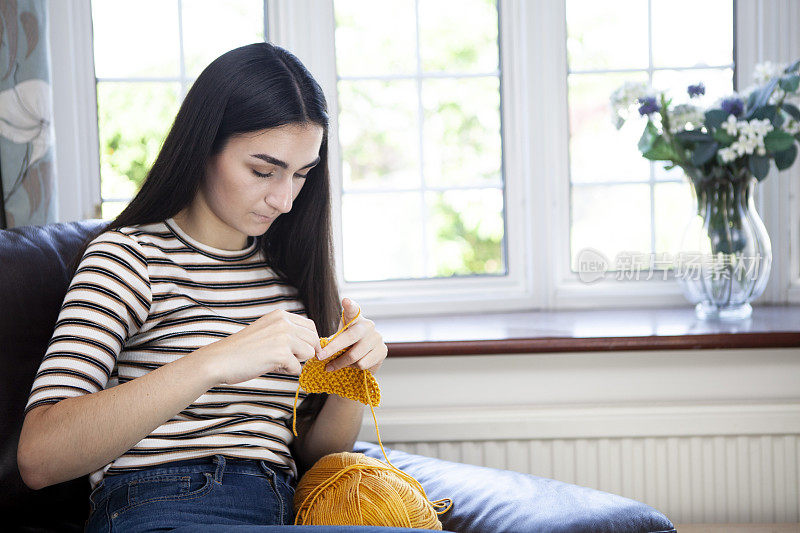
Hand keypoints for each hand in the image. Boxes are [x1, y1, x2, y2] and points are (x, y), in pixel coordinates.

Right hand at [201, 308, 322, 384]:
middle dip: (304, 352)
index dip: (310, 341)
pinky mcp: (281, 354)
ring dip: (296, 362)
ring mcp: (283, 337)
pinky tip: (270, 367)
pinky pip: (298, 368)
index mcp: (281, 315)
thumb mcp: (267, 330)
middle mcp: (284, 323)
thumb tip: (312, 343)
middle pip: (314, 340)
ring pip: (309, 353)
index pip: (311, 326)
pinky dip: (286, 371)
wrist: (220, 360)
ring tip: (276, 361)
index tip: (301, 351)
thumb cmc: (242, 349)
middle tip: (286, 359)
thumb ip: (286, 331)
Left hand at [317, 297, 387, 373]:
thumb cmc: (349, 343)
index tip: (345, 301)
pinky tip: (352, 365)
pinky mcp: (383, 351)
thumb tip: (320, 347)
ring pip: (354, 356)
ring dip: (341, 363)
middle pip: (349, 337)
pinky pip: (362, 364)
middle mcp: (368, 325)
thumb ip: (333, 340)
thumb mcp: (340, 337)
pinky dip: (353, 368)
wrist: (367, 354)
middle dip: (332, 349)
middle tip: (320, 356)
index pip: (353, 309)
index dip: (350, 305)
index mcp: (355, 318)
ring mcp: (377, 338)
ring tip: (336, 364)